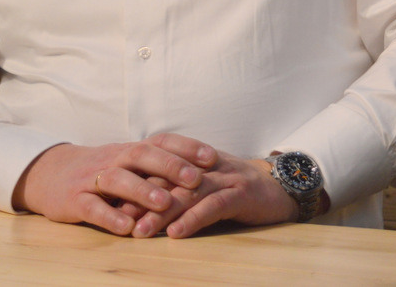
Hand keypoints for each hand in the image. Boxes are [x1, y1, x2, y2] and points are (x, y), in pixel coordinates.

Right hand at [11, 134, 216, 234]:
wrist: (49, 175)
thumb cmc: (102, 171)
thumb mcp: (128, 163)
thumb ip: (158, 166)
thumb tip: (203, 172)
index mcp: (130, 150)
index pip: (161, 141)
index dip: (186, 147)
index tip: (212, 157)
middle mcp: (114, 159)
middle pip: (142, 155)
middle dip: (170, 166)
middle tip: (196, 179)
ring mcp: (92, 179)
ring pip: (118, 179)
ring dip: (142, 190)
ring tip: (164, 203)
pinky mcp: (74, 200)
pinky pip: (92, 207)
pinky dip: (109, 216)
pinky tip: (127, 227)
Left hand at [129, 151, 298, 238]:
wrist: (282, 187)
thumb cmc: (239, 190)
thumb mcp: (208, 185)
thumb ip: (182, 189)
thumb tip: (144, 204)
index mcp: (196, 162)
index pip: (160, 170)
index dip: (136, 186)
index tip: (112, 204)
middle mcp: (207, 167)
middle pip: (169, 181)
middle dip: (141, 201)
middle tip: (118, 219)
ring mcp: (225, 178)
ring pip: (187, 194)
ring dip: (161, 214)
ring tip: (140, 232)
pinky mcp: (241, 194)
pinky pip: (213, 206)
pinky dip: (193, 219)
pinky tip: (177, 232)